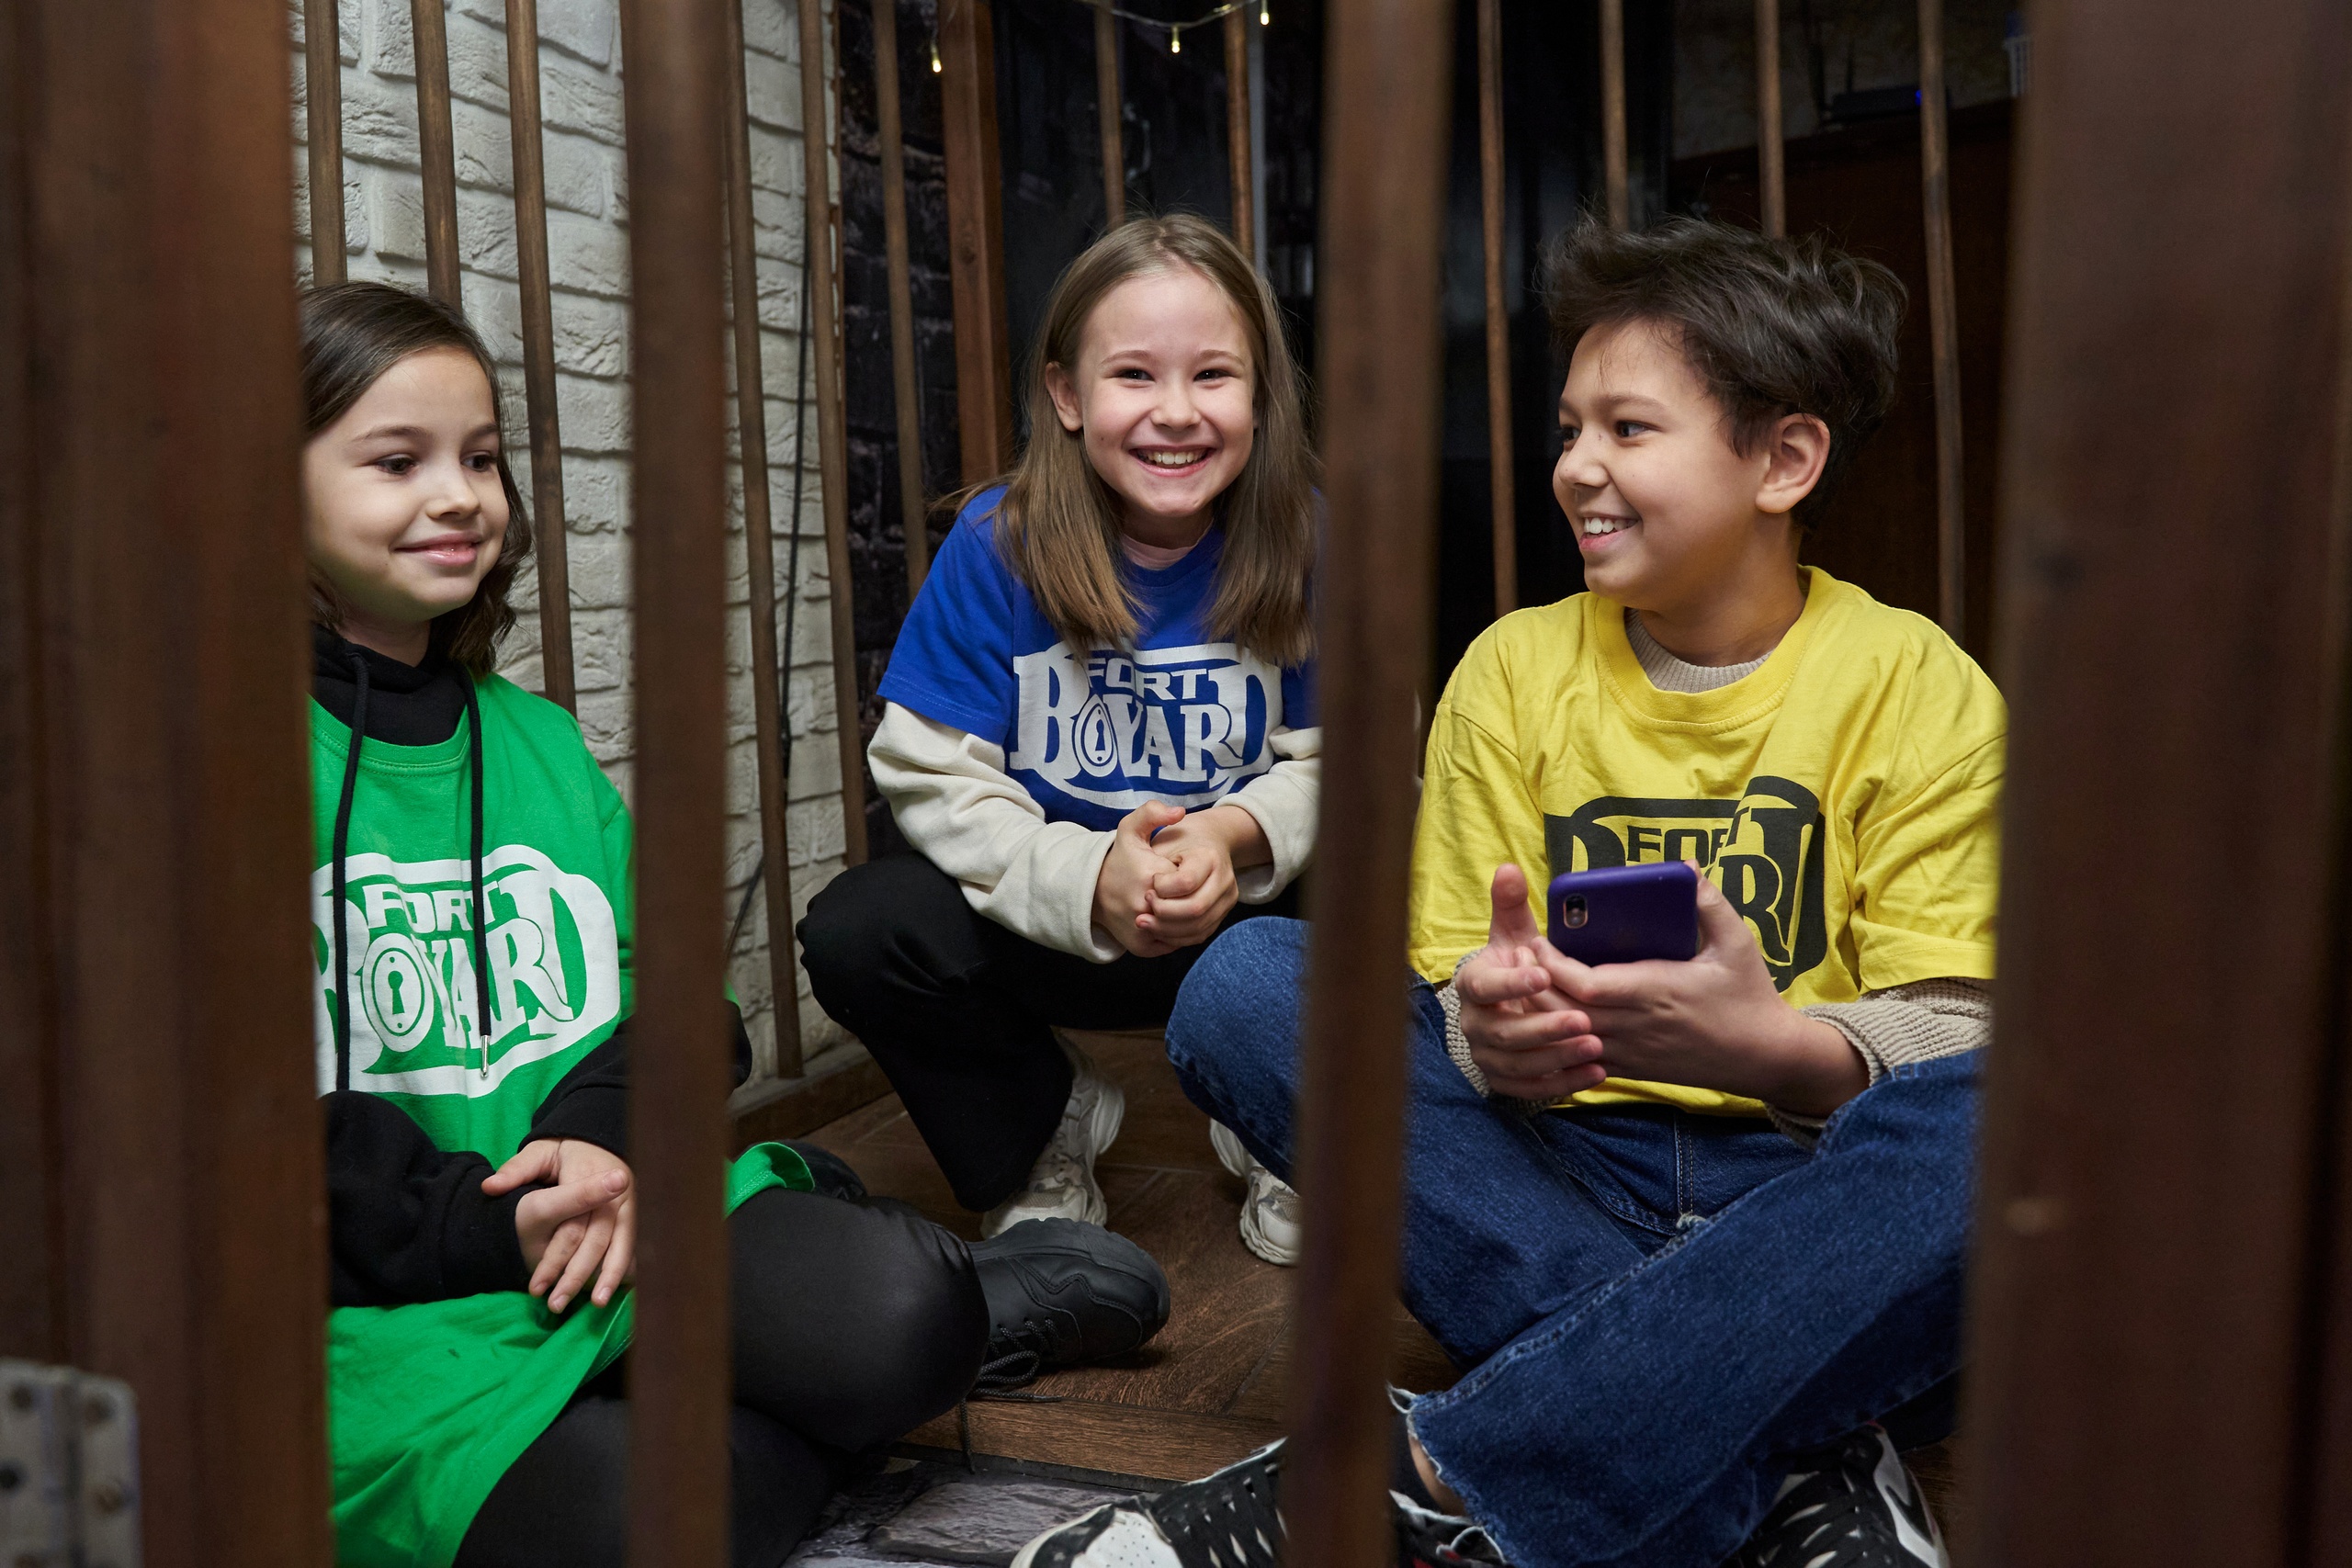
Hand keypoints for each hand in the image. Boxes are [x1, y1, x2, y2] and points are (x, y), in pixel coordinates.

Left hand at [486, 1138, 637, 1311]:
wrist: (602, 1141)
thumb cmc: (566, 1152)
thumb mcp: (539, 1153)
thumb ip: (516, 1170)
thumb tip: (489, 1187)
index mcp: (588, 1177)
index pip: (572, 1227)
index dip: (554, 1259)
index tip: (536, 1287)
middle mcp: (614, 1192)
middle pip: (597, 1241)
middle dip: (578, 1276)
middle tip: (557, 1304)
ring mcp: (630, 1204)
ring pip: (622, 1245)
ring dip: (609, 1278)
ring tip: (596, 1304)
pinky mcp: (638, 1214)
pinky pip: (635, 1244)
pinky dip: (627, 1268)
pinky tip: (620, 1291)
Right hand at [1093, 802, 1183, 956]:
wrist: (1093, 893)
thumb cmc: (1119, 860)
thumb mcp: (1130, 829)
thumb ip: (1152, 813)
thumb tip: (1179, 812)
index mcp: (1147, 878)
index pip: (1190, 881)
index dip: (1187, 876)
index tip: (1174, 871)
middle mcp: (1144, 909)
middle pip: (1190, 907)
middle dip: (1189, 897)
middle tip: (1179, 890)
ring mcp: (1143, 932)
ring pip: (1187, 929)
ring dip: (1189, 918)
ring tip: (1180, 903)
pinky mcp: (1142, 948)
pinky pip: (1176, 942)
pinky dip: (1179, 932)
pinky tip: (1172, 917)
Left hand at [1138, 804, 1268, 949]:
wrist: (1205, 846)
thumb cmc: (1176, 839)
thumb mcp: (1157, 826)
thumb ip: (1151, 814)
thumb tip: (1176, 813)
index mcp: (1210, 856)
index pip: (1185, 882)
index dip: (1162, 888)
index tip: (1151, 882)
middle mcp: (1225, 880)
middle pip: (1195, 909)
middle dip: (1164, 913)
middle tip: (1143, 909)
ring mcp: (1227, 899)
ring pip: (1199, 927)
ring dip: (1167, 929)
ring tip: (1144, 922)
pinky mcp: (1222, 914)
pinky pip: (1200, 934)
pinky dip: (1177, 936)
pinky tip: (1158, 929)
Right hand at [1455, 865, 1608, 1099]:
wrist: (1507, 1008)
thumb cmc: (1516, 966)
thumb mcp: (1513, 934)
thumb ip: (1511, 904)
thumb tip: (1509, 869)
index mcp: (1473, 985)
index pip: (1485, 986)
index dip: (1512, 983)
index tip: (1544, 975)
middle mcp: (1473, 1024)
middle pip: (1505, 1032)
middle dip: (1545, 1028)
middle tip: (1584, 1020)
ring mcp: (1487, 1056)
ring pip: (1519, 1064)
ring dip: (1558, 1056)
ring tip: (1597, 1045)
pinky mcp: (1504, 1081)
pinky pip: (1530, 1089)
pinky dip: (1562, 1084)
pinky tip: (1595, 1072)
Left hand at [1540, 874, 1867, 1115]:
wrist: (1763, 1056)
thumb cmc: (1748, 996)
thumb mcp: (1737, 942)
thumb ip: (1709, 903)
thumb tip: (1685, 866)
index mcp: (1655, 990)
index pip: (1586, 984)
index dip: (1553, 965)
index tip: (1539, 939)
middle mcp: (1636, 1025)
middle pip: (1564, 1010)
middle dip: (1534, 984)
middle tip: (1518, 955)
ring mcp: (1631, 1051)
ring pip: (1566, 1035)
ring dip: (1540, 1010)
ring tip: (1525, 980)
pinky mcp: (1631, 1069)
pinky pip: (1581, 1056)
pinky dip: (1558, 1037)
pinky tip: (1546, 1015)